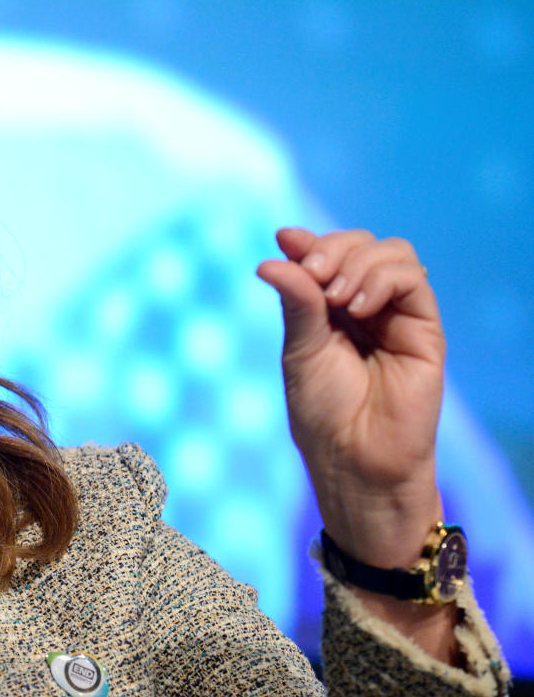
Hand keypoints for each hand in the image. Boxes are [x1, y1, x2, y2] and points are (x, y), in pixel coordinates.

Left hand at [257, 227, 445, 567]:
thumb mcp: (301, 350)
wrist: (355, 458)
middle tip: (311, 273)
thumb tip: (272, 257)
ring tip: (335, 297)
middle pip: (360, 243)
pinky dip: (382, 279)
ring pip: (392, 252)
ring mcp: (397, 315)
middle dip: (332, 248)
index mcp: (328, 309)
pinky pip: (413, 280)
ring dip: (357, 262)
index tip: (285, 238)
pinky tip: (357, 308)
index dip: (308, 241)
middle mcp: (365, 306)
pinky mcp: (424, 328)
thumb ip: (297, 301)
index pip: (326, 254)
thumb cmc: (323, 413)